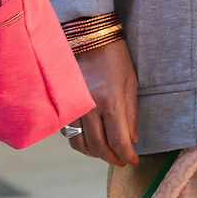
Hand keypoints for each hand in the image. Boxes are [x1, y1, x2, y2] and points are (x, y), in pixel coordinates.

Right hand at [66, 38, 138, 167]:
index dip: (127, 156)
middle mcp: (89, 106)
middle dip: (112, 159)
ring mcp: (73, 105)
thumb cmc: (115, 57)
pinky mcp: (63, 103)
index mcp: (110, 100)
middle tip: (121, 161)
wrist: (88, 36)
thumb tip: (132, 141)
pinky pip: (68, 131)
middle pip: (98, 147)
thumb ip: (131, 115)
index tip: (133, 161)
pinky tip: (90, 139)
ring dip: (94, 153)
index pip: (119, 140)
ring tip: (105, 153)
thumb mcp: (131, 84)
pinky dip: (79, 140)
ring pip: (79, 143)